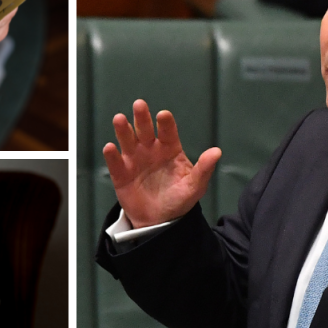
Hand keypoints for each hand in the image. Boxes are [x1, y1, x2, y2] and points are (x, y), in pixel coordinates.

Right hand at [102, 99, 221, 228]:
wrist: (160, 222)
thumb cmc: (179, 200)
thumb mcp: (194, 186)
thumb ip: (204, 169)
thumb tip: (217, 151)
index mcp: (170, 149)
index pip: (168, 132)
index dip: (165, 123)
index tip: (163, 115)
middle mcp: (150, 150)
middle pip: (145, 130)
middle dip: (142, 118)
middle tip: (139, 105)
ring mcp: (134, 160)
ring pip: (128, 141)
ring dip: (123, 130)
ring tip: (119, 119)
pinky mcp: (121, 174)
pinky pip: (116, 163)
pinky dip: (112, 155)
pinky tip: (110, 148)